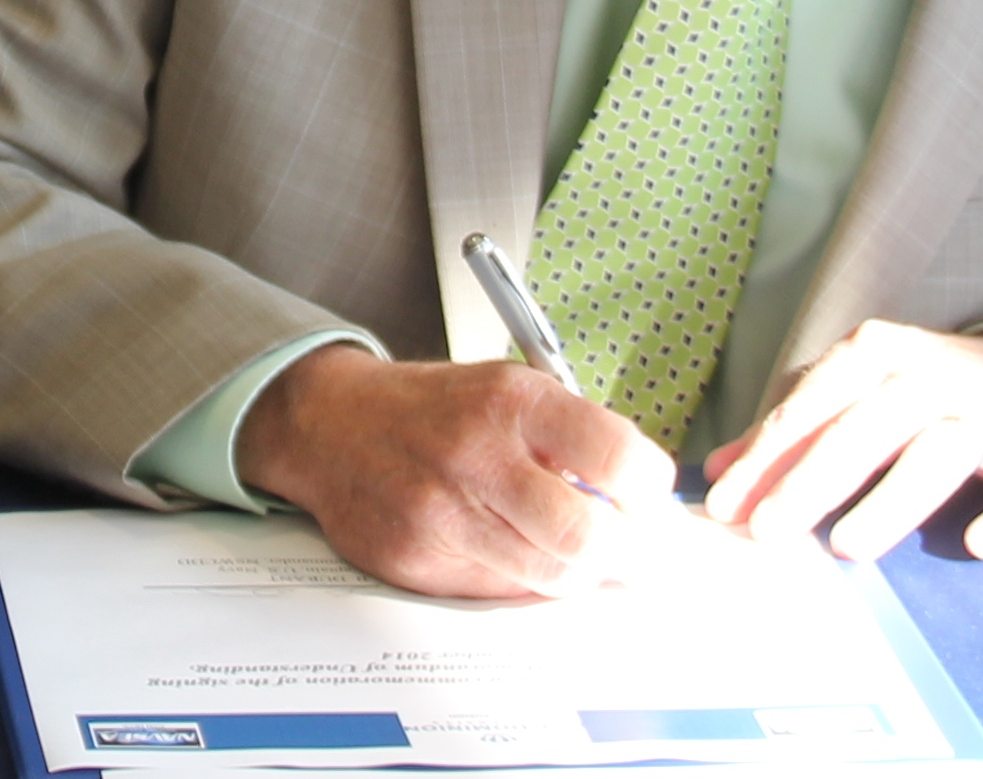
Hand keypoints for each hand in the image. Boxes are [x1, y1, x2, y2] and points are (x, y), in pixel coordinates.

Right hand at [234, 345, 678, 597]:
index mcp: (511, 400)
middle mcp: (475, 453)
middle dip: (627, 552)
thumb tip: (647, 505)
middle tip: (635, 551)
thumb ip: (574, 439)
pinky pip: (499, 590)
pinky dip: (519, 578)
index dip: (652, 491)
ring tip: (573, 551)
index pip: (618, 457)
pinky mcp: (416, 558)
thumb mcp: (508, 392)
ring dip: (577, 571)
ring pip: (551, 577)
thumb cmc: (434, 411)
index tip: (652, 499)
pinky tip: (508, 549)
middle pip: (589, 535)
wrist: (330, 424)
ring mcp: (441, 511)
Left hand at [702, 320, 982, 561]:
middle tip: (767, 533)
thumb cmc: (914, 392)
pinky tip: (978, 545)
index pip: (809, 407)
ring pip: (940, 453)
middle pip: (864, 430)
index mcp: (874, 352)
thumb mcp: (848, 393)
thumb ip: (786, 430)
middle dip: (809, 482)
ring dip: (893, 501)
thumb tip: (715, 470)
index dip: (765, 457)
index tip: (725, 505)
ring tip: (847, 548)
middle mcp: (933, 373)